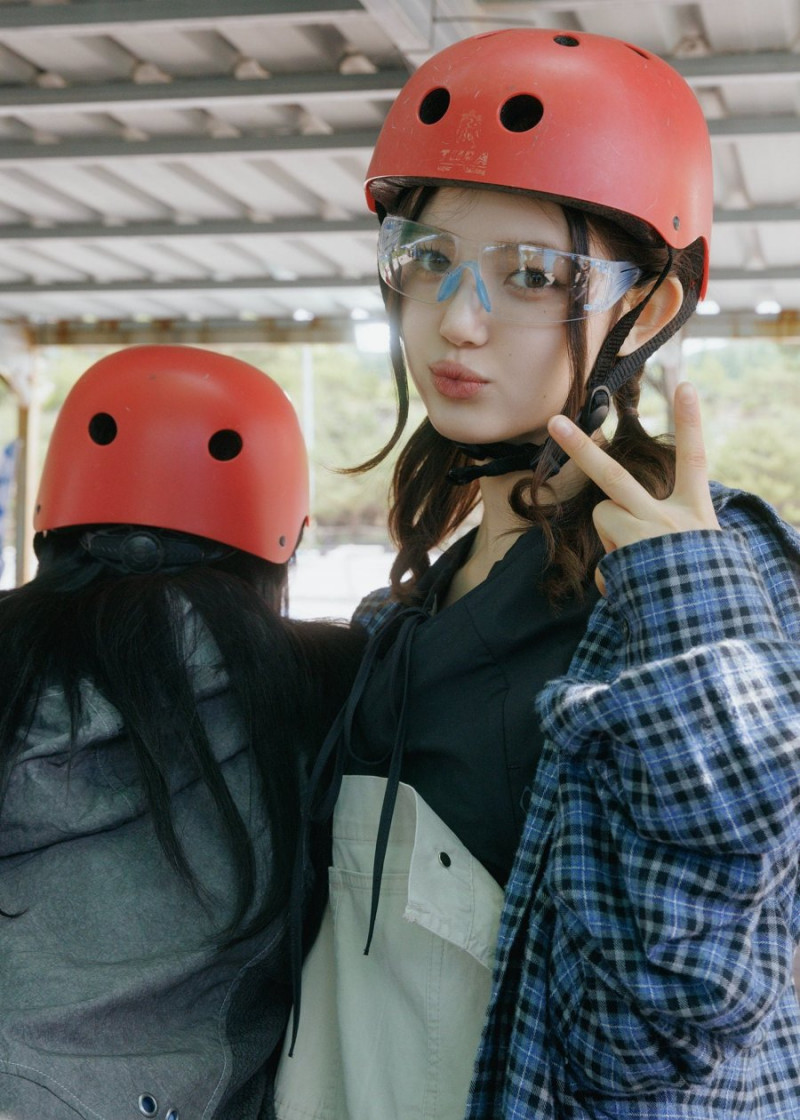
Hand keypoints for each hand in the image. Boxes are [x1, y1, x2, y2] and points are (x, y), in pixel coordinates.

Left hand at [547, 382, 719, 595]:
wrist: (708, 628)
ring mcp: (644, 537)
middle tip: (554, 421)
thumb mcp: (699, 547)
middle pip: (616, 476)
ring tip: (641, 564)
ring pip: (605, 517)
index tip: (685, 384)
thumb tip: (624, 526)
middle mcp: (670, 517)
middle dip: (582, 448)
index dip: (690, 422)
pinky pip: (604, 560)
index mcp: (695, 512)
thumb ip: (666, 525)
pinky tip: (636, 590)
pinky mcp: (625, 560)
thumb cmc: (702, 586)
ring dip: (613, 538)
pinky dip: (613, 575)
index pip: (695, 459)